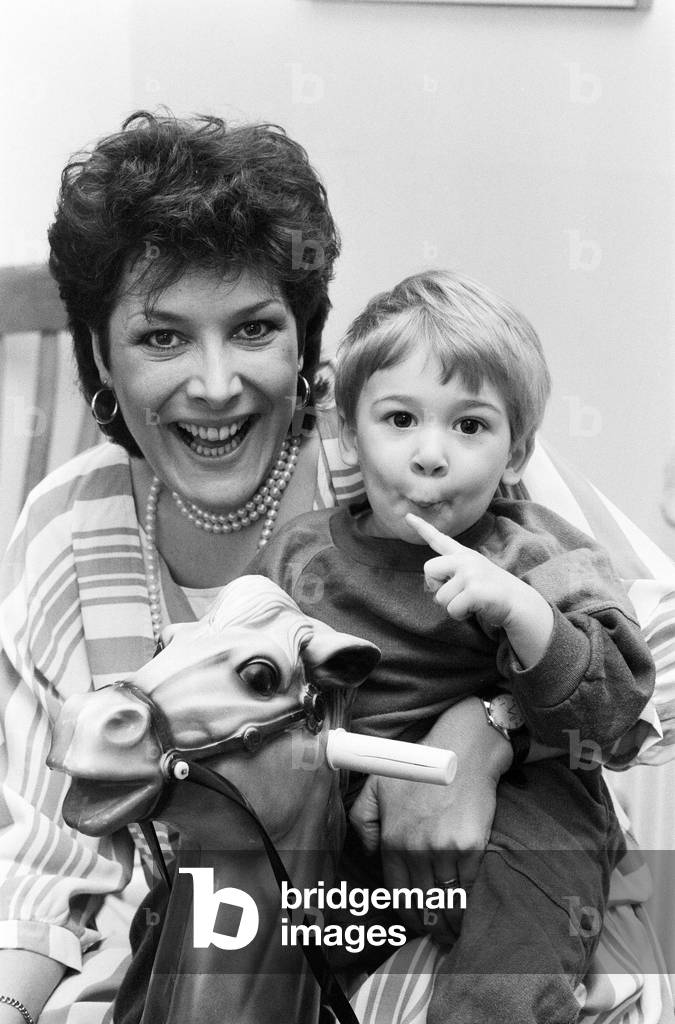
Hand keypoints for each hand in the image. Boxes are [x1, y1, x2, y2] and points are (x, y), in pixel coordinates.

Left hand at [349, 697, 510, 940]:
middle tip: (435, 933)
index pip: (396, 892)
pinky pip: (467, 885)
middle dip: (428, 923)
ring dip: (449, 919)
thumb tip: (371, 852)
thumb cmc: (418, 765)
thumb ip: (363, 820)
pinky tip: (467, 908)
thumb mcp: (376, 785)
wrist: (462, 751)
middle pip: (421, 902)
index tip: (413, 923)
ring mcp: (444, 849)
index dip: (405, 913)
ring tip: (452, 929)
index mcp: (392, 840)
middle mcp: (416, 849)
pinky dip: (467, 901)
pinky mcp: (471, 846)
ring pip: (445, 898)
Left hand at [406, 513, 520, 629]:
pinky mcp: (474, 590)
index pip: (439, 539)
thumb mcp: (472, 575)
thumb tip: (430, 585)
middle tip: (456, 593)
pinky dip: (460, 615)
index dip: (422, 528)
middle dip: (436, 587)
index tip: (407, 516)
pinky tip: (475, 608)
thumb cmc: (490, 592)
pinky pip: (452, 609)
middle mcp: (466, 559)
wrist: (519, 602)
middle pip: (429, 570)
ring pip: (440, 597)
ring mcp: (471, 573)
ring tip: (471, 602)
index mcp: (464, 555)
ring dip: (452, 606)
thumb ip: (451, 574)